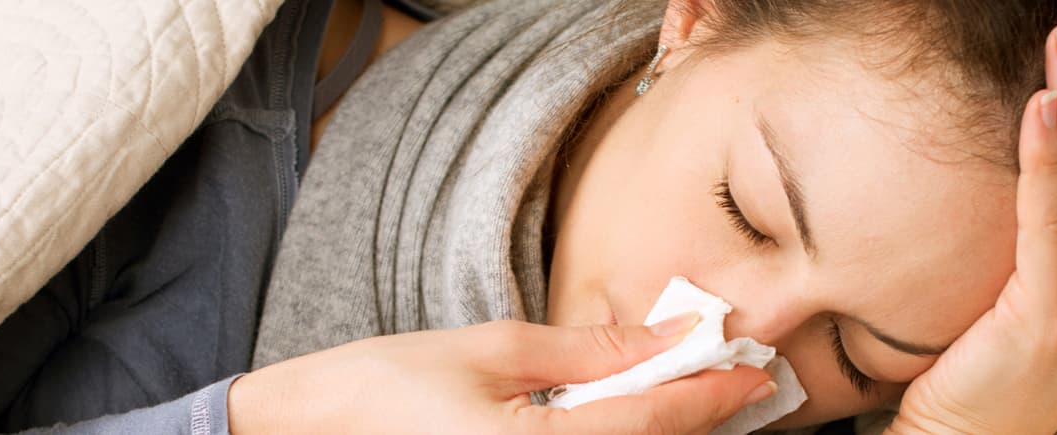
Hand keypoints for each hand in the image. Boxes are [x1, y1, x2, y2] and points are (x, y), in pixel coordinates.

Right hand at [229, 316, 776, 434]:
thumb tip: (664, 338)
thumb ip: (588, 351)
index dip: (708, 397)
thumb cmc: (383, 386)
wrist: (304, 432)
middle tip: (734, 380)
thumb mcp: (493, 350)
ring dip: (654, 433)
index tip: (752, 371)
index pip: (648, 425)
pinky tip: (622, 417)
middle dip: (692, 420)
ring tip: (684, 397)